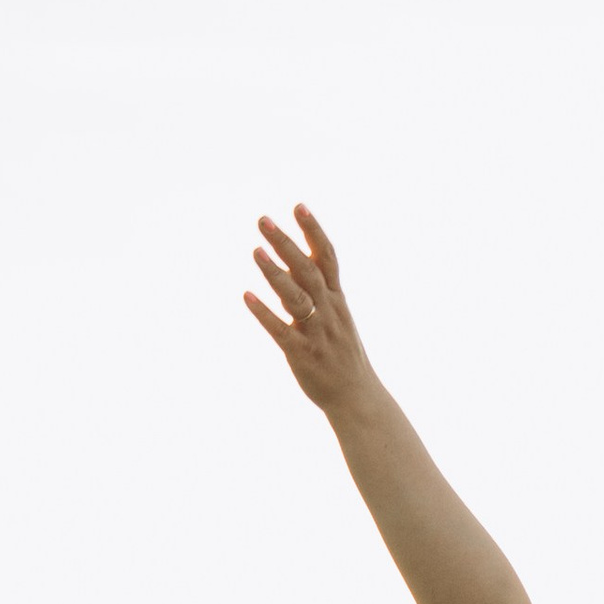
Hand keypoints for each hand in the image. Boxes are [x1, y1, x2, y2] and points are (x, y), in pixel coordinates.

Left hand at [244, 204, 373, 416]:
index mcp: (336, 299)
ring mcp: (317, 332)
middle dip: (286, 244)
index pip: (326, 258)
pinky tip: (246, 296)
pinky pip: (281, 330)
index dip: (313, 231)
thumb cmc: (341, 353)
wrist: (357, 397)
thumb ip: (318, 289)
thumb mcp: (337, 315)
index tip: (298, 206)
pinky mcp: (303, 354)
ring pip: (296, 297)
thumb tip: (297, 261)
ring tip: (255, 250)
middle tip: (263, 220)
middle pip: (307, 270)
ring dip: (275, 273)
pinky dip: (263, 313)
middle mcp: (328, 310)